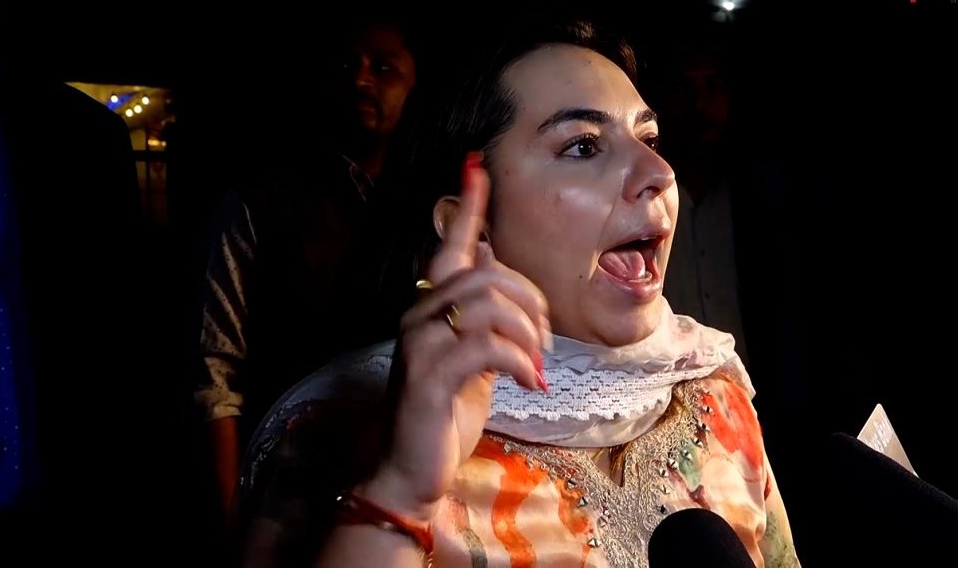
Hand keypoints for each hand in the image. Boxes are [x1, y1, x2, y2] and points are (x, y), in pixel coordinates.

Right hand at [358, 152, 549, 521]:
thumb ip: (481, 313)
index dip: (467, 207)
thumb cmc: (447, 411)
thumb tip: (492, 262)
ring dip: (527, 332)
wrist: (414, 469)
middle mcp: (419, 316)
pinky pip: (486, 345)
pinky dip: (519, 360)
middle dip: (530, 301)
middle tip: (543, 341)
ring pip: (487, 303)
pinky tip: (527, 382)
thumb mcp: (473, 356)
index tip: (477, 168)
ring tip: (535, 364)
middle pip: (486, 274)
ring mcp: (421, 345)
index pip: (450, 245)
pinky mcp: (430, 376)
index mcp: (431, 307)